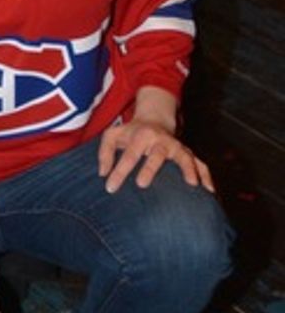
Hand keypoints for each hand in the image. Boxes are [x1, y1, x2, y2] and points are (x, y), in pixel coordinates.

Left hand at [98, 116, 213, 193]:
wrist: (154, 121)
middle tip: (141, 184)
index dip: (119, 171)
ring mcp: (176, 147)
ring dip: (188, 169)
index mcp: (141, 135)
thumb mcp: (112, 135)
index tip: (110, 188)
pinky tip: (209, 191)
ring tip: (192, 185)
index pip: (129, 155)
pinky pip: (200, 164)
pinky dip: (206, 176)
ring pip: (184, 157)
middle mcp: (161, 140)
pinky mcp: (187, 154)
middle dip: (150, 169)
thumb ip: (105, 152)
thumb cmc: (131, 133)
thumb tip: (102, 173)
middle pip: (156, 155)